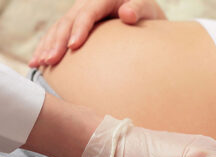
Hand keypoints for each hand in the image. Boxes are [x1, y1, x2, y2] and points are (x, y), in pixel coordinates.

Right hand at [29, 0, 165, 66]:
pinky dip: (47, 46)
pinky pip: (58, 34)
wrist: (142, 12)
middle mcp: (87, 4)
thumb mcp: (147, 9)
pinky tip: (38, 61)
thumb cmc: (146, 12)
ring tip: (38, 64)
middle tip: (50, 61)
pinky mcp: (76, 24)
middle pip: (68, 22)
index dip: (79, 29)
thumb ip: (138, 9)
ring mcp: (79, 14)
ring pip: (58, 28)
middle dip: (57, 42)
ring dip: (47, 46)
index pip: (88, 14)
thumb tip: (126, 14)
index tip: (73, 47)